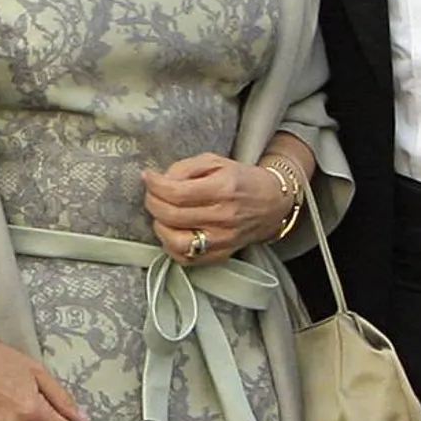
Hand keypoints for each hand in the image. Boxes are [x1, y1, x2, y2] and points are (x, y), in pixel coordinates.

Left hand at [144, 151, 290, 264]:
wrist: (272, 204)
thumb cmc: (242, 180)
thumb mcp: (216, 162)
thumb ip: (185, 168)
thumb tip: (159, 180)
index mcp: (223, 189)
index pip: (177, 193)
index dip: (155, 185)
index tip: (148, 177)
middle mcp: (223, 217)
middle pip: (172, 216)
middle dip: (152, 202)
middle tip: (152, 193)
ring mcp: (222, 240)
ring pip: (176, 242)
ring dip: (159, 227)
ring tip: (161, 214)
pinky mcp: (221, 255)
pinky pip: (186, 258)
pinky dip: (171, 246)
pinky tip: (172, 231)